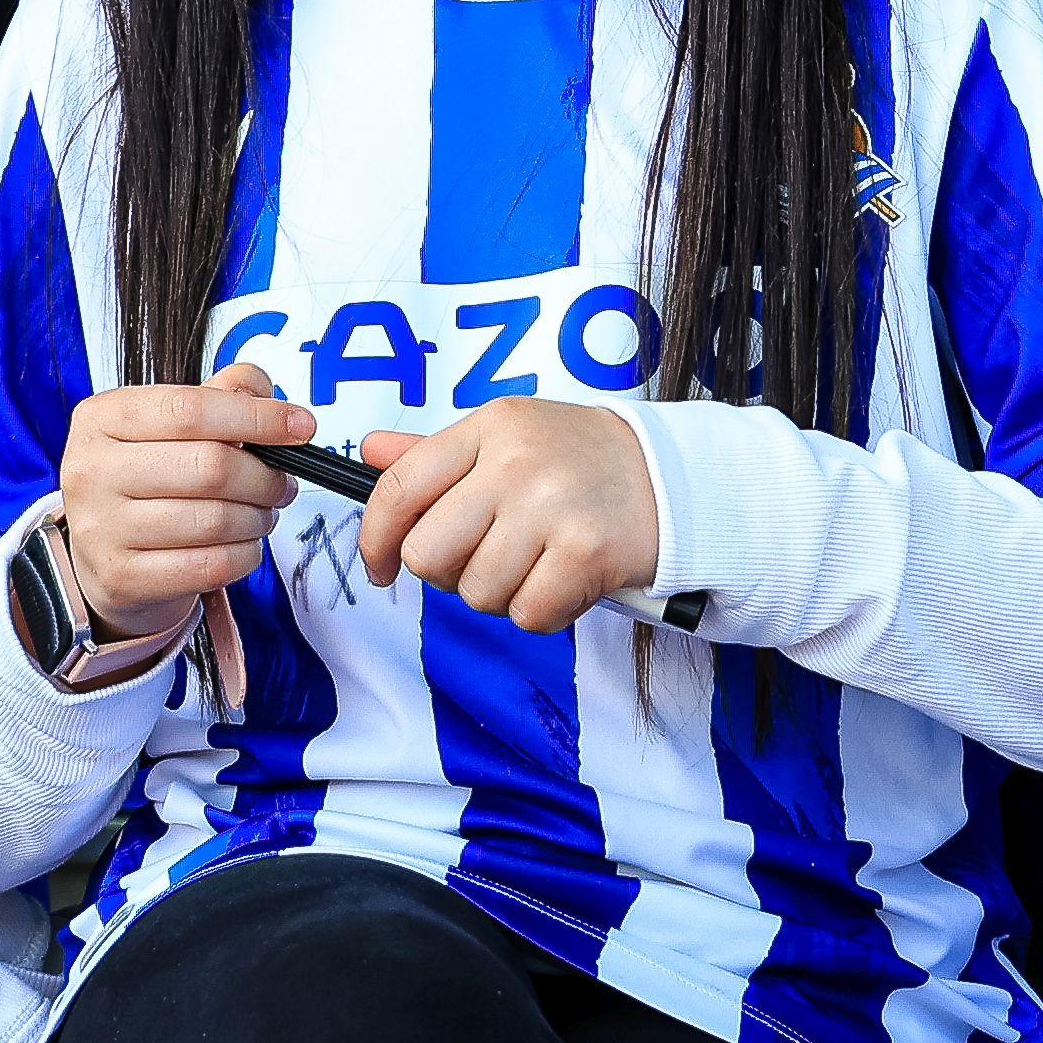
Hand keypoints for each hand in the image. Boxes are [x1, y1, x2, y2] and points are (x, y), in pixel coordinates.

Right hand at [56, 362, 308, 625]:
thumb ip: (219, 395)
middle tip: (282, 483)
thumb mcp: (167, 425)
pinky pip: (210, 566)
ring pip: (215, 520)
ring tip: (262, 514)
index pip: (191, 408)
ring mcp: (101, 528)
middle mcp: (91, 470)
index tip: (300, 425)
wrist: (103, 557)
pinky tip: (244, 544)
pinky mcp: (121, 578)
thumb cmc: (146, 480)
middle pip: (210, 466)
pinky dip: (245, 555)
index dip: (257, 417)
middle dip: (264, 477)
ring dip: (258, 518)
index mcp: (103, 418)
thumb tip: (263, 393)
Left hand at [354, 396, 662, 630]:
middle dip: (449, 574)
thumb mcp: (507, 436)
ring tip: (537, 563)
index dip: (375, 540)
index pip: (400, 489)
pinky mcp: (586, 553)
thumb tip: (369, 452)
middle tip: (487, 559)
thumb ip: (435, 453)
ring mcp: (552, 506)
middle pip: (429, 554)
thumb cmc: (580, 461)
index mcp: (489, 427)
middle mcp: (515, 462)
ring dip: (502, 594)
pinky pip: (527, 615)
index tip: (381, 567)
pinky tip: (564, 581)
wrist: (673, 478)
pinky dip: (543, 611)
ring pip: (477, 592)